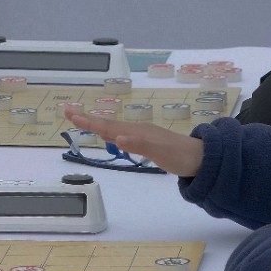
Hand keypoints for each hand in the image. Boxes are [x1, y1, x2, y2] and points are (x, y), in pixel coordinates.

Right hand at [63, 108, 203, 177]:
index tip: (71, 114)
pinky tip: (111, 135)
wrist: (202, 158)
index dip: (88, 122)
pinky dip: (110, 133)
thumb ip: (138, 144)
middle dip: (87, 119)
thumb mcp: (159, 152)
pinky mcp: (147, 141)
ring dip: (97, 124)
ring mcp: (142, 134)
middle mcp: (137, 129)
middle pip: (107, 124)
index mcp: (136, 131)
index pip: (107, 126)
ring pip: (114, 128)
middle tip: (68, 112)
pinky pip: (122, 134)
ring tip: (82, 120)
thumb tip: (117, 137)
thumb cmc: (180, 156)